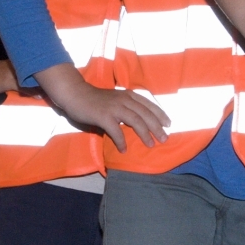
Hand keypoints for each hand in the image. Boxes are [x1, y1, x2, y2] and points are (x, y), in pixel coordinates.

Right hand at [38, 65, 169, 153]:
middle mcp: (124, 100)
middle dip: (157, 127)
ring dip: (144, 134)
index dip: (160, 114)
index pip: (149, 104)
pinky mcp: (103, 116)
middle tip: (164, 138)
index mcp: (128, 95)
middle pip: (145, 114)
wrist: (76, 94)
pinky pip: (116, 131)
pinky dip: (121, 141)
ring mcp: (114, 108)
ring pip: (135, 121)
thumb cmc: (95, 99)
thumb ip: (127, 107)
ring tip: (151, 145)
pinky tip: (124, 149)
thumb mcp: (115, 99)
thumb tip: (139, 121)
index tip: (169, 124)